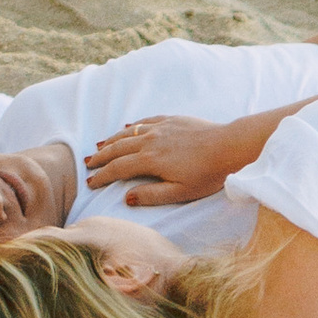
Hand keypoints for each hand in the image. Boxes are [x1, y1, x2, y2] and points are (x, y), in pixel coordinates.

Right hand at [82, 115, 237, 205]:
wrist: (230, 146)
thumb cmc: (208, 174)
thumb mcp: (180, 193)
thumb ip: (152, 196)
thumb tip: (126, 197)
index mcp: (150, 160)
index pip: (118, 168)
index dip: (102, 176)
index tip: (90, 182)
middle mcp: (150, 140)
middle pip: (118, 148)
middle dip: (101, 156)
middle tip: (87, 163)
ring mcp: (160, 127)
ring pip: (128, 132)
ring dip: (111, 140)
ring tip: (99, 146)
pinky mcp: (172, 119)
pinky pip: (145, 120)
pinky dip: (132, 125)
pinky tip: (126, 127)